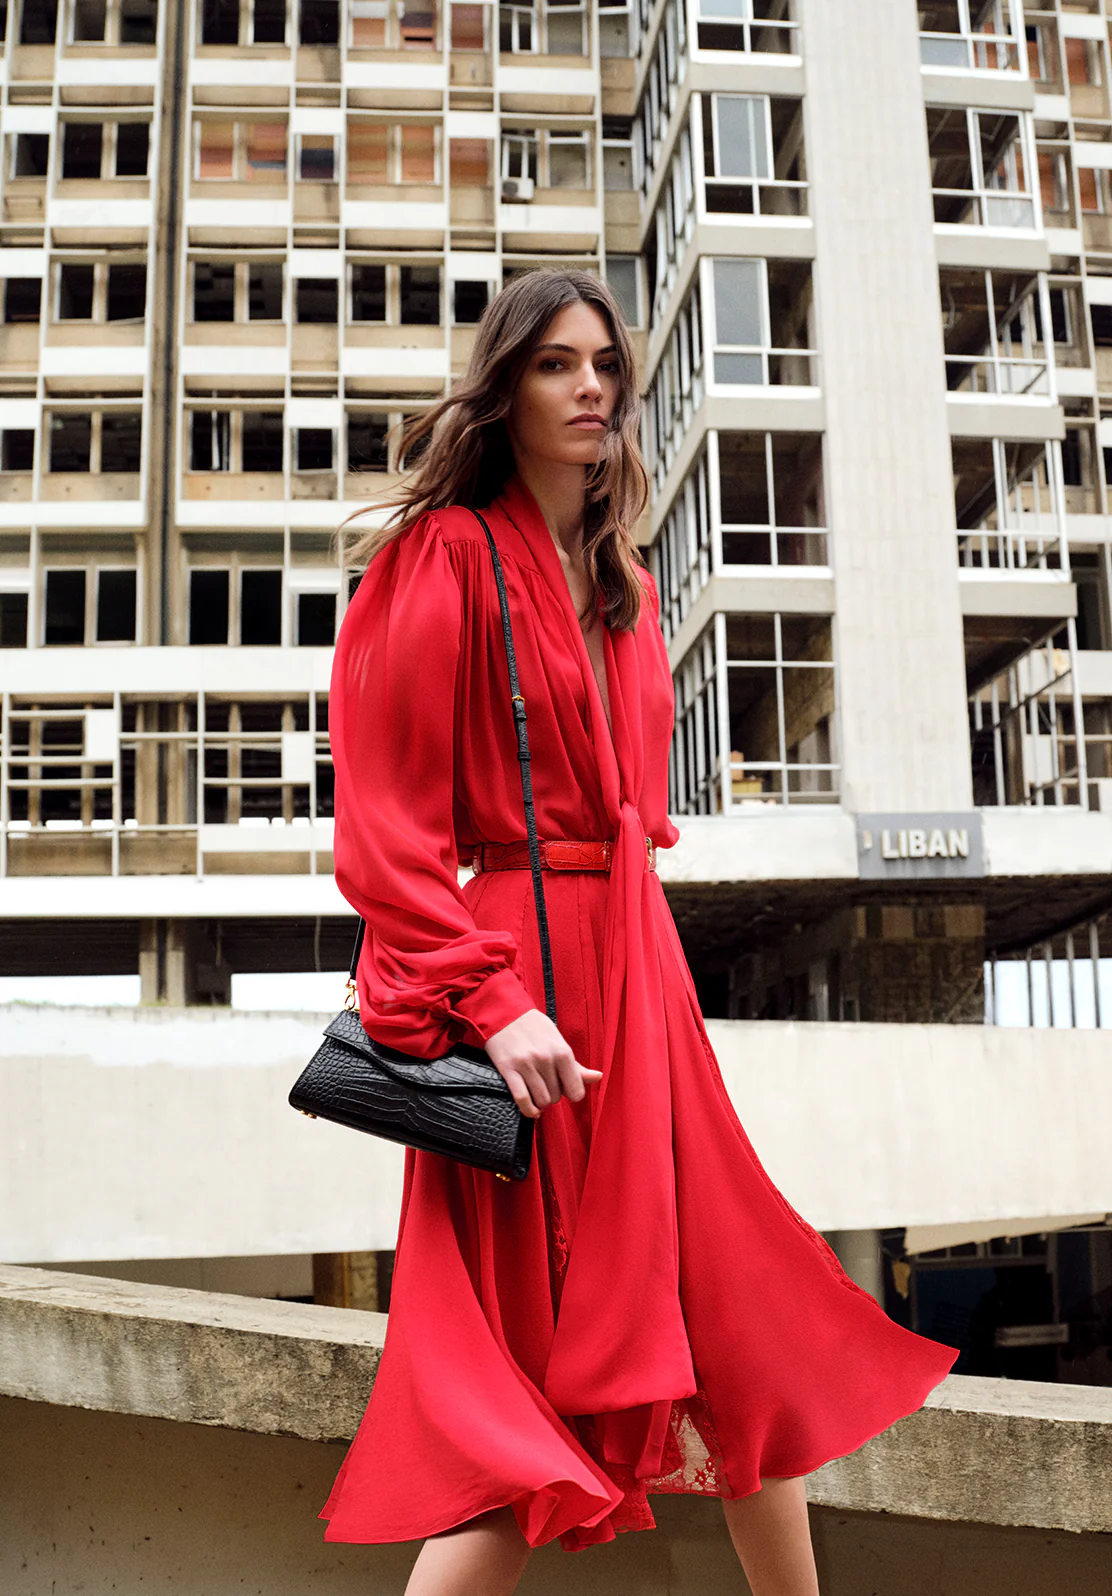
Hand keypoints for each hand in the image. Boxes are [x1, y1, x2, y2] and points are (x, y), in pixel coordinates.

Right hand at [484, 1008, 603, 1118]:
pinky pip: (522, 1099)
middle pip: (556, 1097)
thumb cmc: (533, 1027)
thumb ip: (576, 1064)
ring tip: (537, 1091)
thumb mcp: (558, 1041)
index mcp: (562, 1051)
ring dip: (540, 1101)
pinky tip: (531, 1109)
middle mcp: (546, 1059)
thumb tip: (598, 1077)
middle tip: (545, 1084)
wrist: (504, 1012)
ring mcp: (527, 1065)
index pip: (576, 1091)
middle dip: (552, 1094)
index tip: (564, 1088)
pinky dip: (528, 1110)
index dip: (571, 1093)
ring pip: (541, 1100)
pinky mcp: (509, 1069)